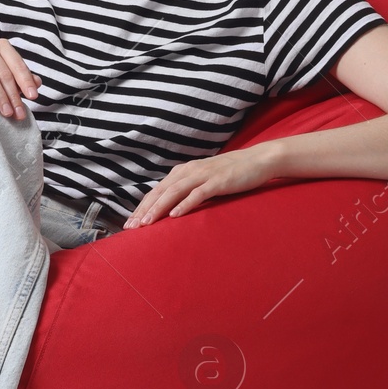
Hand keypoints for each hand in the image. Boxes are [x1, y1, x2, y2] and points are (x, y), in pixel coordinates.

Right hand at [0, 38, 41, 118]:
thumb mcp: (6, 79)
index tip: (33, 97)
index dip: (26, 81)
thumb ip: (21, 80)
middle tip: (19, 113)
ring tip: (6, 112)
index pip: (17, 64)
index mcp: (2, 47)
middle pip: (5, 72)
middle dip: (13, 95)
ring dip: (0, 96)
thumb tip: (38, 82)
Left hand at [121, 146, 274, 227]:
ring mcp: (203, 175)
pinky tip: (175, 215)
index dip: (142, 206)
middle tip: (131, 227)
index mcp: (183, 171)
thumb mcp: (204, 180)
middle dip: (144, 210)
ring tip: (147, 223)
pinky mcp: (218, 181)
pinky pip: (198, 194)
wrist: (257, 161)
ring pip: (175, 192)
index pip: (157, 190)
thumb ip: (188, 189)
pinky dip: (185, 204)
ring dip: (159, 208)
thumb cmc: (230, 174)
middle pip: (161, 191)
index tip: (130, 223)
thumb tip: (171, 207)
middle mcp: (189, 171)